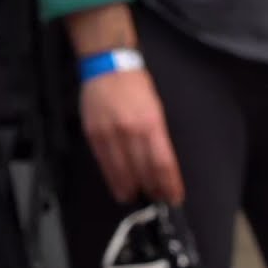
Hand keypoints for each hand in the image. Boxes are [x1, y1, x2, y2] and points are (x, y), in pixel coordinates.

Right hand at [65, 3, 184, 205]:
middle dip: (153, 190)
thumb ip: (157, 138)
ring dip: (132, 189)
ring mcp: (110, 133)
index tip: (174, 197)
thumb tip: (160, 166)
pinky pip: (105, 163)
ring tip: (137, 199)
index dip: (169, 184)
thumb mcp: (156, 110)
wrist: (108, 64)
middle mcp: (131, 131)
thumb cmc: (136, 87)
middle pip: (144, 171)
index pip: (163, 163)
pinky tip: (119, 188)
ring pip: (123, 171)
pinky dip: (113, 179)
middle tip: (158, 202)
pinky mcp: (93, 134)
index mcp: (152, 124)